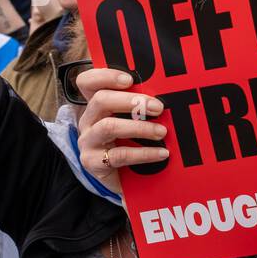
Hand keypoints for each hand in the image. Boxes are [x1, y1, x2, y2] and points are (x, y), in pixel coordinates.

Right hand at [75, 68, 168, 195]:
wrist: (126, 181)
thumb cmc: (132, 143)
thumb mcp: (134, 122)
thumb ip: (141, 107)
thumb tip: (169, 93)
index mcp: (97, 106)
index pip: (87, 82)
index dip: (105, 76)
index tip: (129, 79)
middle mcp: (88, 120)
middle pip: (101, 100)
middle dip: (132, 101)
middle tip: (158, 107)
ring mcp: (88, 141)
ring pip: (108, 126)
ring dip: (139, 127)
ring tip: (162, 132)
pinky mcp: (92, 162)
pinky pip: (119, 155)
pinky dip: (144, 153)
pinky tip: (162, 153)